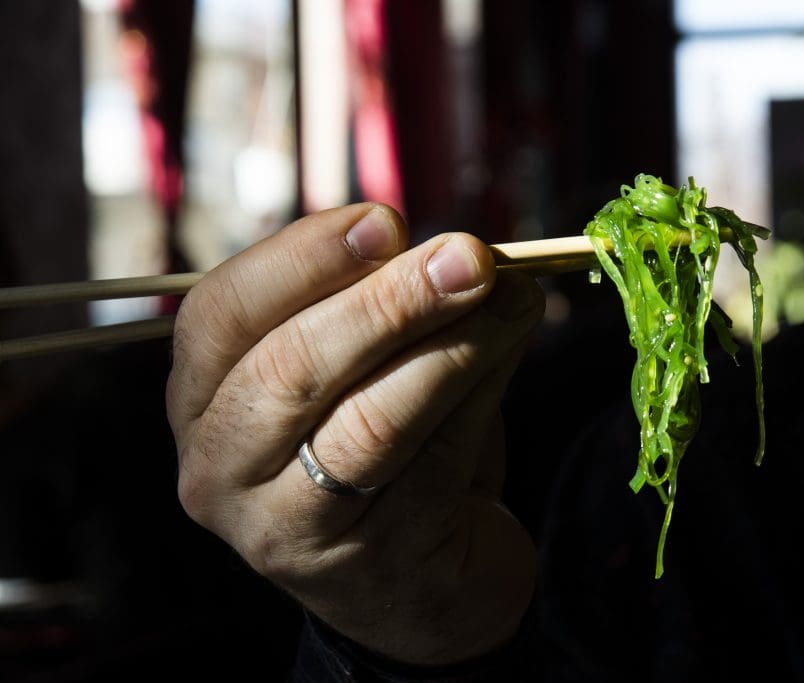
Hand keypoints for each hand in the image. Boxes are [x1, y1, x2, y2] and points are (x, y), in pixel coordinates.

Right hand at [166, 203, 544, 665]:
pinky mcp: (368, 566)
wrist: (426, 586)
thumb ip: (383, 314)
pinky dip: (481, 394)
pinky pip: (431, 463)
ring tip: (513, 296)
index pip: (219, 316)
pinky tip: (513, 348)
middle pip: (288, 369)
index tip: (384, 221)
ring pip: (366, 421)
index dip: (301, 259)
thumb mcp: (362, 372)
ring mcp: (285, 529)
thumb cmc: (387, 456)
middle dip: (386, 301)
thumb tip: (459, 251)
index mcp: (201, 402)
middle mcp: (220, 471)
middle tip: (469, 255)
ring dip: (449, 346)